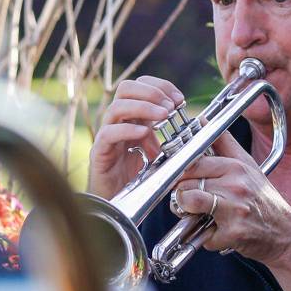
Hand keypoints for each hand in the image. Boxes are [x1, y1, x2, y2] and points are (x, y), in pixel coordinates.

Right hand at [88, 76, 183, 198]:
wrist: (117, 205)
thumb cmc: (137, 178)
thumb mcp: (159, 153)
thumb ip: (169, 137)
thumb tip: (191, 126)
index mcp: (132, 117)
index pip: (141, 85)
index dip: (161, 86)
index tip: (180, 99)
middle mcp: (118, 121)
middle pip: (126, 88)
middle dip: (151, 92)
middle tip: (171, 106)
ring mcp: (107, 135)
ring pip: (117, 107)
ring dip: (144, 107)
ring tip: (164, 115)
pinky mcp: (99, 152)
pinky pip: (109, 133)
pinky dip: (128, 129)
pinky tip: (144, 133)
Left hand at [173, 131, 290, 265]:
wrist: (287, 233)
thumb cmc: (264, 200)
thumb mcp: (248, 166)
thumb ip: (224, 143)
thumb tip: (203, 121)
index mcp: (237, 167)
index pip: (193, 162)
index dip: (179, 172)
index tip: (177, 180)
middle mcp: (236, 184)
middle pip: (187, 182)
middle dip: (181, 194)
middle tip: (189, 201)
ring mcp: (235, 208)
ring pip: (190, 203)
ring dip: (187, 213)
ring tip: (197, 215)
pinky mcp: (234, 232)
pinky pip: (204, 234)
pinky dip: (207, 238)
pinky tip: (218, 232)